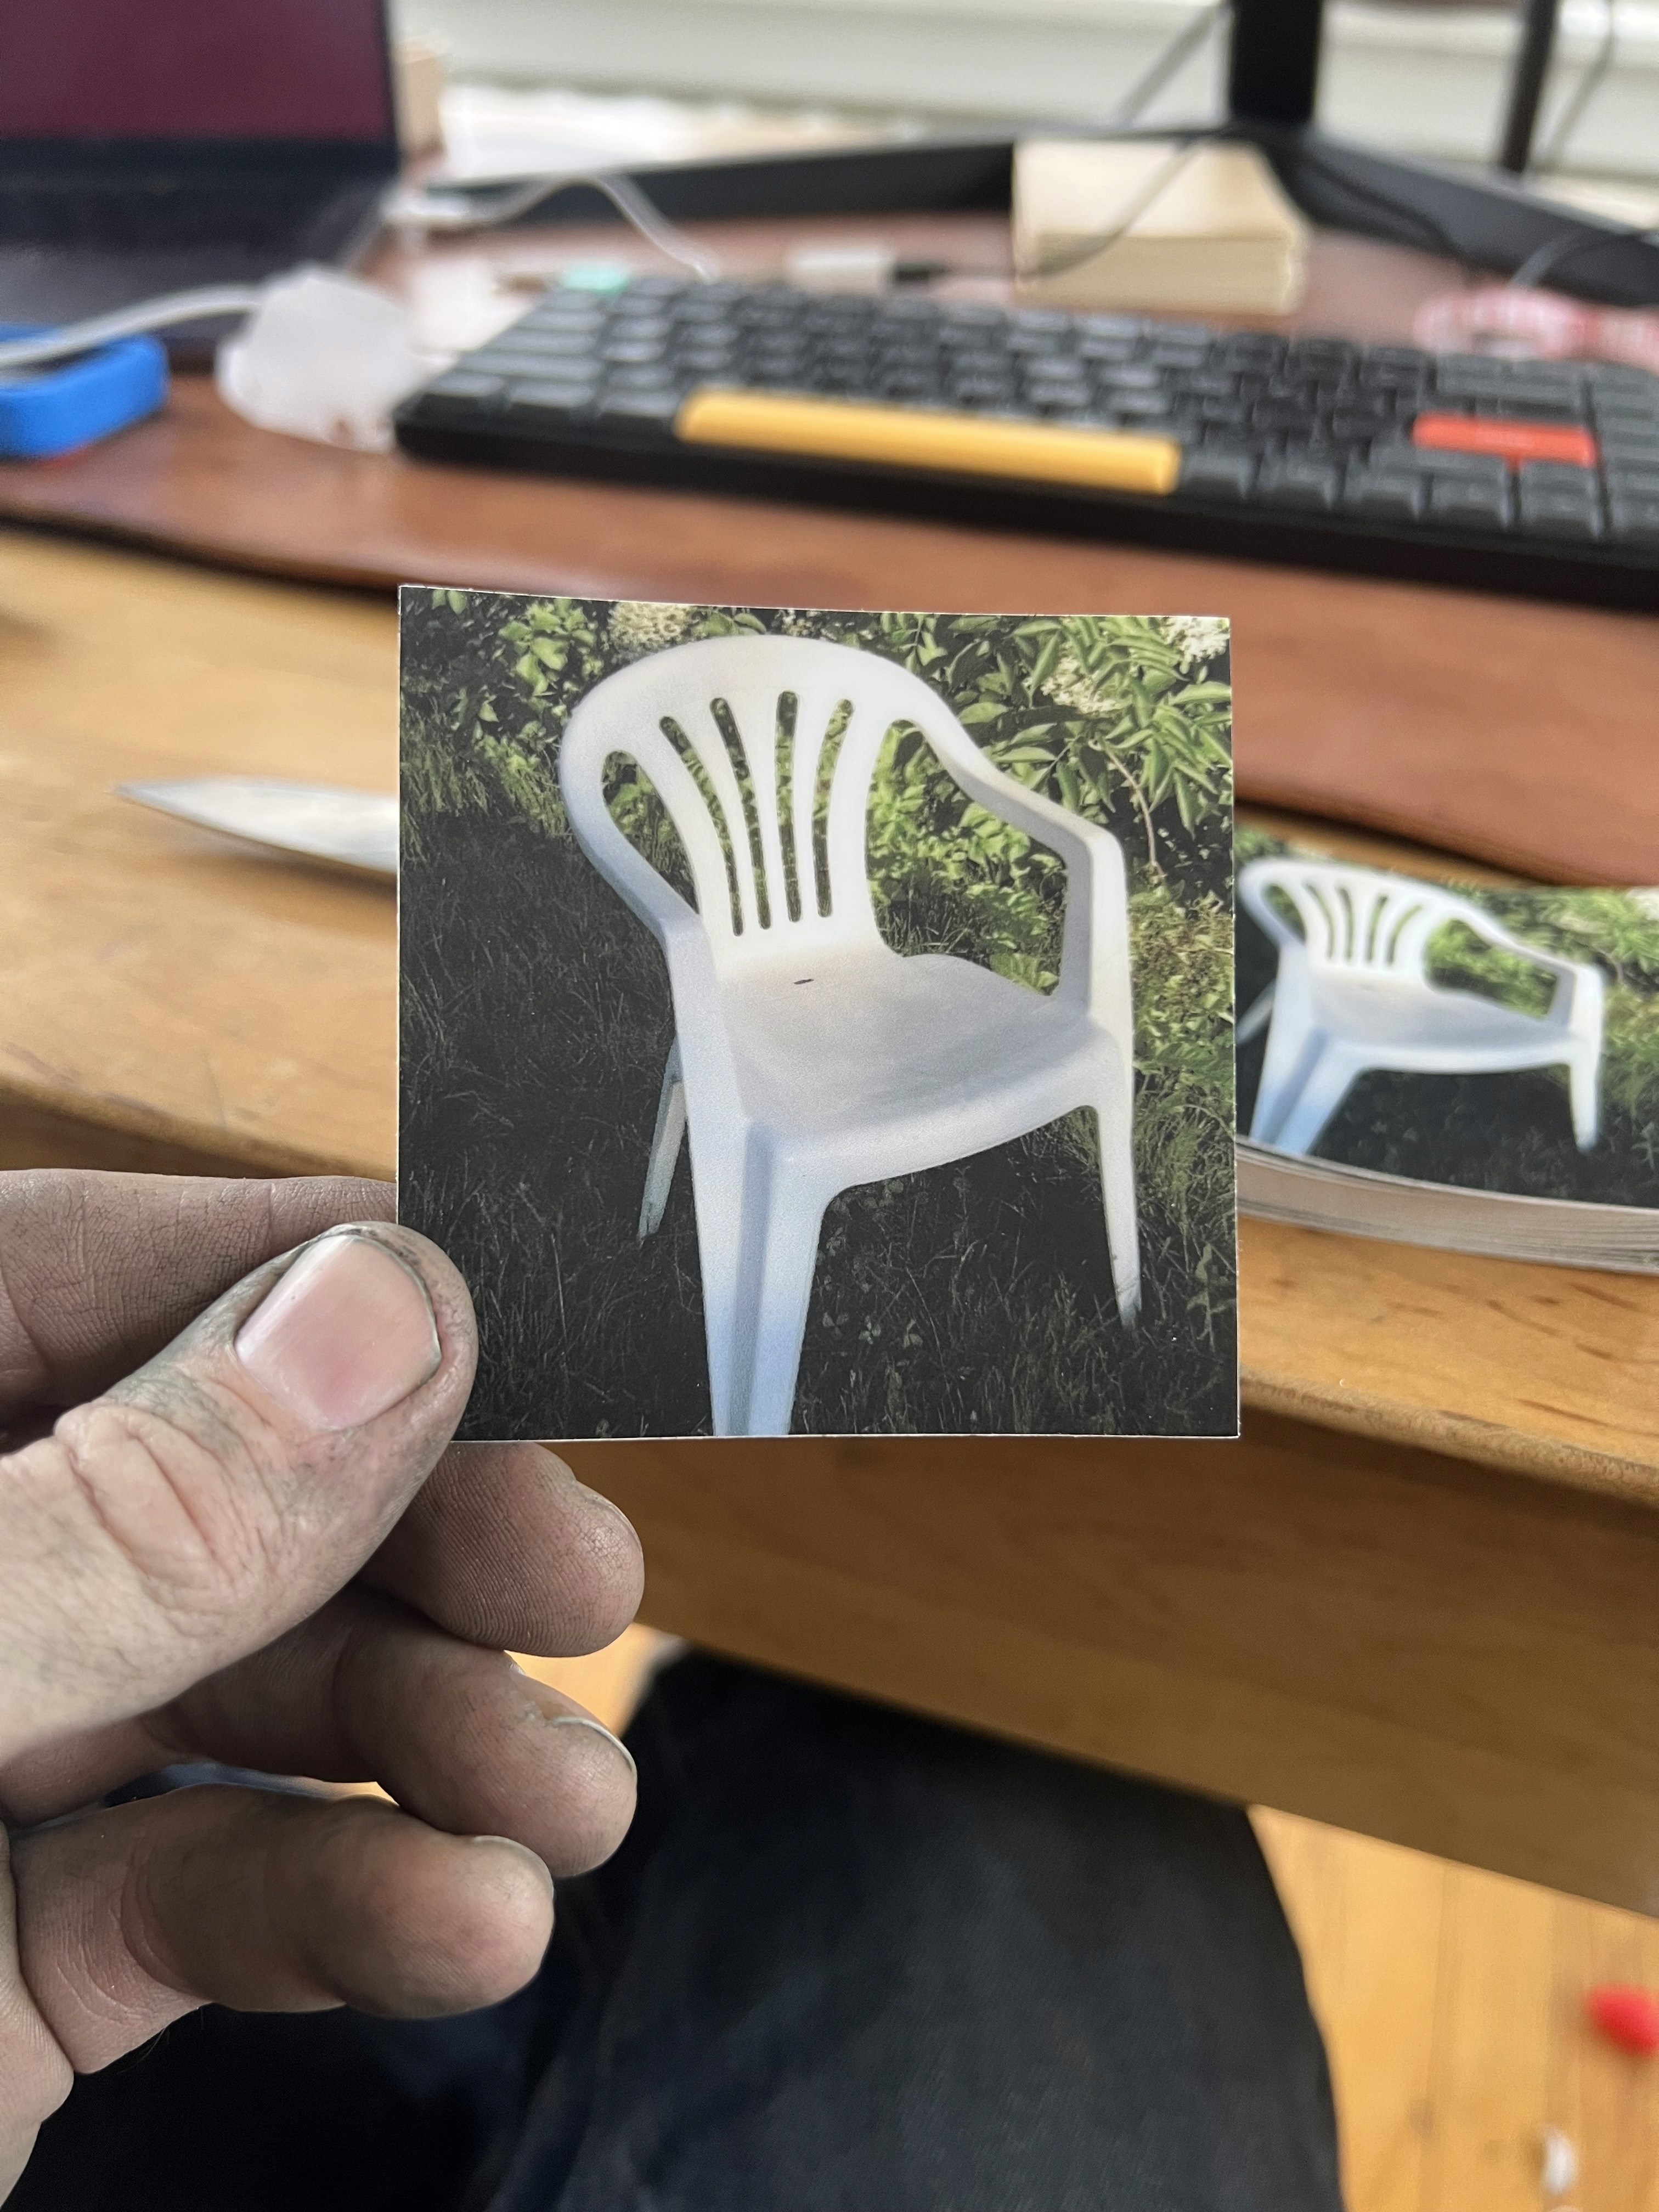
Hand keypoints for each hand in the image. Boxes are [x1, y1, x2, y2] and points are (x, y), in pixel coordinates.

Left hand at [0, 1171, 642, 2199]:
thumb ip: (124, 1516)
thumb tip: (383, 1312)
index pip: (109, 1267)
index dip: (338, 1280)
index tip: (548, 1324)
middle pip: (223, 1483)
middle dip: (418, 1544)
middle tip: (586, 1588)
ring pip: (243, 1693)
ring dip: (428, 1746)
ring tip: (565, 1810)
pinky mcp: (10, 1959)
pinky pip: (206, 1888)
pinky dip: (354, 1907)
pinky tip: (468, 1926)